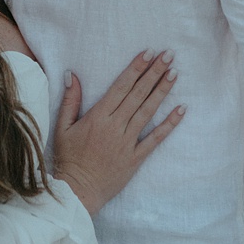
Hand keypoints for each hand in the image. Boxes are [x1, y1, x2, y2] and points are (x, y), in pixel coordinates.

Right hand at [52, 51, 184, 214]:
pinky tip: (181, 110)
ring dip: (162, 91)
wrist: (78, 191)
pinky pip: (155, 139)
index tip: (149, 52)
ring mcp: (127, 142)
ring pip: (148, 112)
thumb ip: (70, 100)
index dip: (136, 68)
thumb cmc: (69, 158)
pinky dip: (169, 124)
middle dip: (154, 73)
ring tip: (174, 73)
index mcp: (98, 117)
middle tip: (169, 55)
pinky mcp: (136, 158)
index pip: (121, 86)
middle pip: (138, 94)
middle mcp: (115, 126)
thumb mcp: (62, 127)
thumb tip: (72, 74)